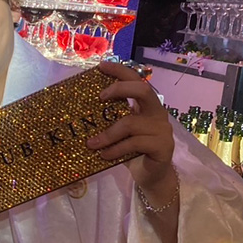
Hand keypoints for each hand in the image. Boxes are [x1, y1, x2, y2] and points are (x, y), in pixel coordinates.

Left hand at [86, 62, 176, 204]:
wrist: (151, 176)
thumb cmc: (132, 151)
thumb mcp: (119, 131)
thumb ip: (110, 118)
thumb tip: (79, 106)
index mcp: (146, 105)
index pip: (136, 79)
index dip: (120, 70)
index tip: (100, 66)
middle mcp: (157, 112)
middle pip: (143, 90)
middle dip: (119, 89)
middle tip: (99, 98)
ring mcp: (162, 129)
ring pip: (131, 123)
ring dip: (107, 134)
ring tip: (91, 144)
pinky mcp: (163, 146)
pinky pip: (134, 143)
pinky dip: (115, 149)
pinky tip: (104, 155)